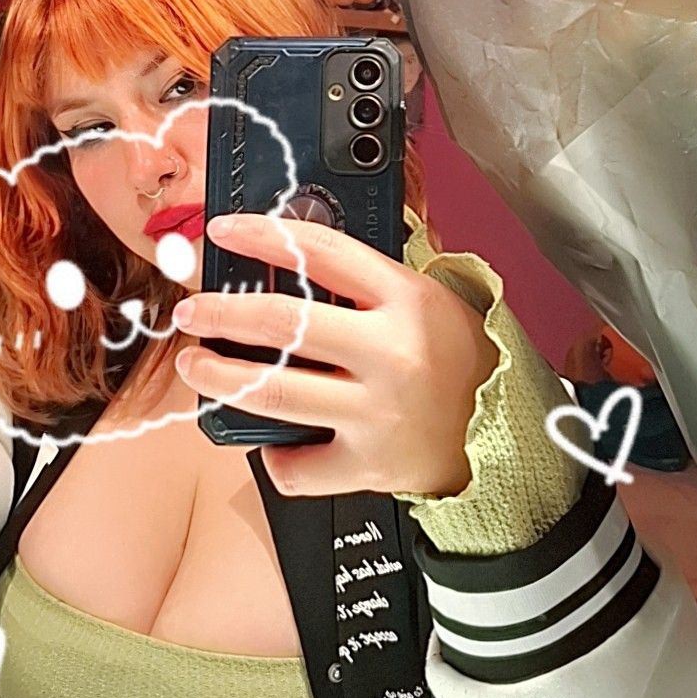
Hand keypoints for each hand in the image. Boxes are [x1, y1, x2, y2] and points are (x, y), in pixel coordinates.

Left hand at [172, 213, 498, 497]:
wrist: (505, 434)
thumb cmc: (462, 363)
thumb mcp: (430, 303)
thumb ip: (370, 283)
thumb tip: (290, 260)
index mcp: (407, 303)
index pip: (322, 254)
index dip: (262, 236)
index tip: (222, 231)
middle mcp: (390, 355)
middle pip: (282, 323)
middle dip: (219, 312)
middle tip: (191, 310)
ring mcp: (377, 413)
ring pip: (272, 391)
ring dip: (218, 376)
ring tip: (196, 365)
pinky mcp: (369, 465)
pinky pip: (299, 466)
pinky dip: (274, 458)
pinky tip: (270, 444)